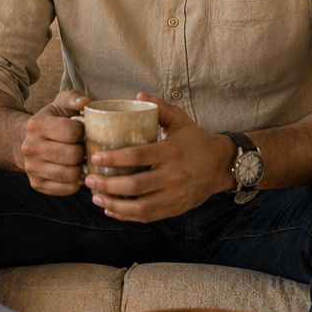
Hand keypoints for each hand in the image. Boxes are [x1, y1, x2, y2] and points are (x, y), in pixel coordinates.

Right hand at [18, 90, 88, 195]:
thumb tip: (85, 102)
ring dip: (80, 168)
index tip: (81, 132)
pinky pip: (67, 189)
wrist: (25, 141)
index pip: (72, 132)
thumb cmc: (51, 122)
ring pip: (71, 174)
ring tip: (79, 160)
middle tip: (82, 148)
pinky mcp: (36, 184)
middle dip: (83, 152)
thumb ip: (73, 97)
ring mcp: (32, 168)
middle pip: (73, 156)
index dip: (82, 132)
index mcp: (37, 125)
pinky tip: (74, 172)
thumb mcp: (59, 105)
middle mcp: (31, 147)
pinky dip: (75, 182)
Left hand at [85, 93, 235, 222]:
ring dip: (115, 204)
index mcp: (171, 151)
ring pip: (141, 206)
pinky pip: (149, 217)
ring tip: (96, 198)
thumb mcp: (181, 120)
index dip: (115, 159)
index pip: (139, 156)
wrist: (221, 165)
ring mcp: (175, 195)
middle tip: (90, 179)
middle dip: (108, 185)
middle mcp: (173, 175)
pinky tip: (112, 210)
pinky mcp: (175, 208)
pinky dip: (128, 216)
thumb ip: (160, 107)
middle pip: (136, 185)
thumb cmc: (196, 140)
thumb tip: (137, 95)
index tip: (96, 157)